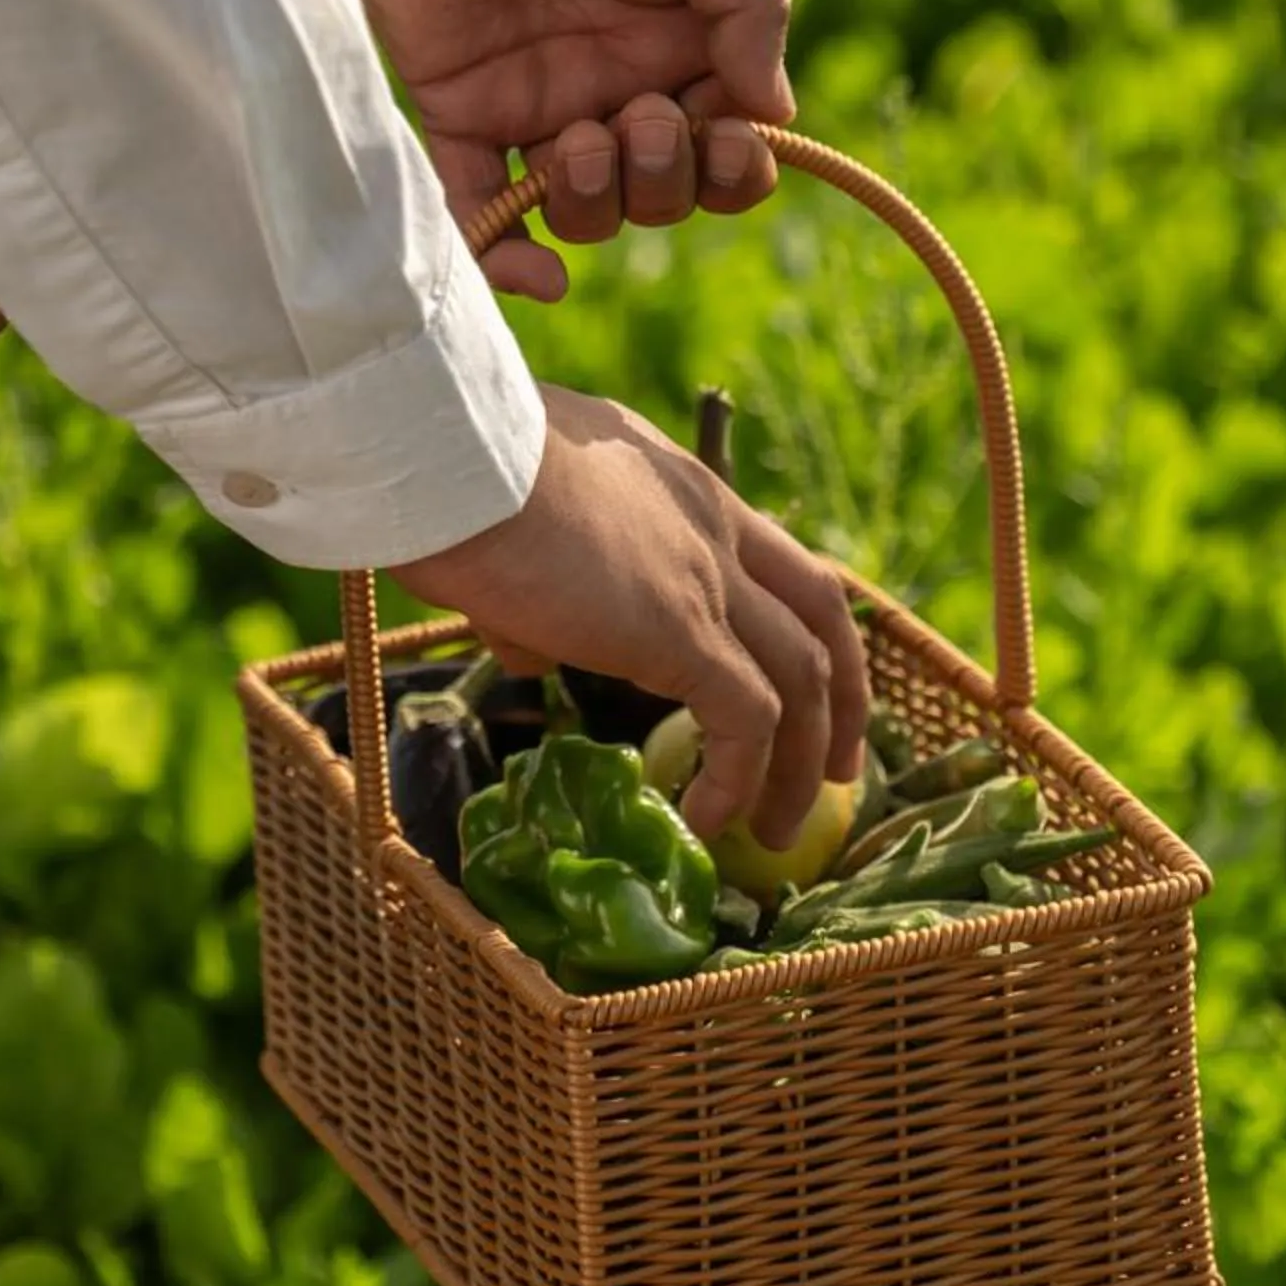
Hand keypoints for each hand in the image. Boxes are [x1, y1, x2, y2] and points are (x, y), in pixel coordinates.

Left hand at [323, 0, 792, 299]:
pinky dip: (509, 262)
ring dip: (599, 202)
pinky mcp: (461, 113)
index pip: (730, 143)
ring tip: (581, 138)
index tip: (727, 137)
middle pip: (663, 192)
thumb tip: (775, 111)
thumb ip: (749, 3)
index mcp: (682, 37)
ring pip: (588, 213)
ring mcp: (537, 103)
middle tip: (642, 118)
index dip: (737, 167)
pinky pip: (486, 214)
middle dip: (667, 181)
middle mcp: (615, 81)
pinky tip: (541, 277)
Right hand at [389, 387, 868, 842]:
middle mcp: (713, 524)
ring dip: (801, 763)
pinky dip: (740, 780)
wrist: (445, 453)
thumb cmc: (452, 476)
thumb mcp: (513, 523)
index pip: (770, 558)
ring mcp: (706, 576)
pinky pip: (746, 720)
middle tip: (837, 769)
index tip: (799, 685)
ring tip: (776, 832)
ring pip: (802, 677)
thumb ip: (538, 590)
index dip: (799, 627)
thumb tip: (534, 647)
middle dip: (841, 697)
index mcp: (678, 487)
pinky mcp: (683, 631)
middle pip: (820, 615)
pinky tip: (706, 821)